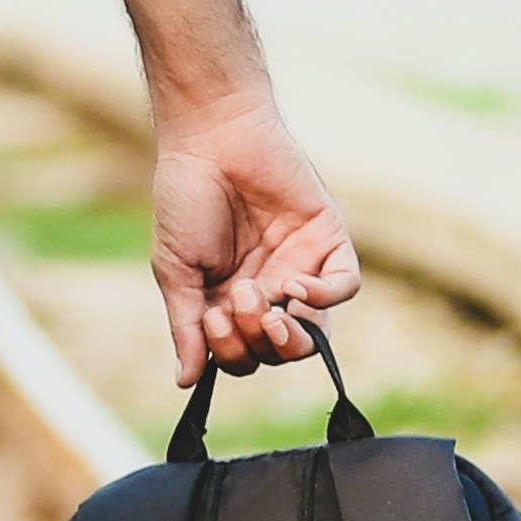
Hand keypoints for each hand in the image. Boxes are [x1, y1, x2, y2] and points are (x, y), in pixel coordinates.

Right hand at [151, 94, 361, 388]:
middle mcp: (268, 290)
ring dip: (291, 335)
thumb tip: (186, 381)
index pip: (243, 356)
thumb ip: (186, 326)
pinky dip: (324, 299)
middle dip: (259, 344)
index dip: (233, 352)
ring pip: (315, 331)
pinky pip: (344, 288)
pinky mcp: (327, 242)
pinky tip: (295, 288)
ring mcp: (300, 267)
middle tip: (241, 304)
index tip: (213, 318)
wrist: (213, 139)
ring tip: (269, 309)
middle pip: (280, 351)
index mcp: (228, 300)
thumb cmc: (186, 199)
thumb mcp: (175, 270)